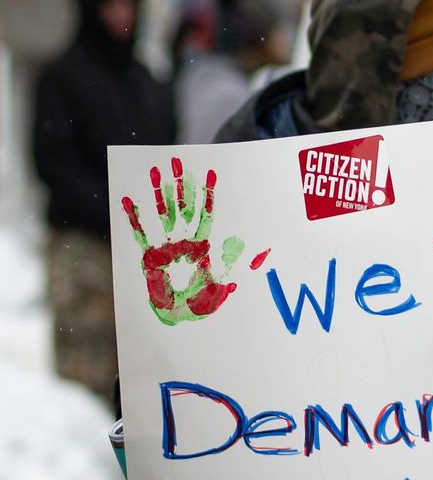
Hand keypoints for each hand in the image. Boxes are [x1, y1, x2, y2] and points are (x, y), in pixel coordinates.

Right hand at [121, 157, 244, 325]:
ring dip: (159, 194)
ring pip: (162, 214)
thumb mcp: (220, 288)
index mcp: (201, 247)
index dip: (207, 195)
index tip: (210, 173)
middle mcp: (182, 242)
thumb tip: (258, 254)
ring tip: (155, 171)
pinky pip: (140, 234)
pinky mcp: (148, 257)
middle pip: (182, 207)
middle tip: (178, 161)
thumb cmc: (199, 305)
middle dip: (181, 185)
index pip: (205, 214)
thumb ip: (234, 270)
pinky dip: (134, 218)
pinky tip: (127, 200)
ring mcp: (165, 247)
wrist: (177, 319)